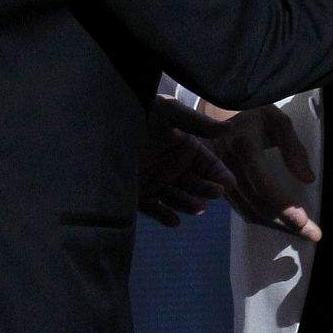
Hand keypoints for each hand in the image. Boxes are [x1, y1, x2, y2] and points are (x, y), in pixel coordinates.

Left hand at [138, 99, 236, 227]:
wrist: (103, 119)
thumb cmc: (140, 110)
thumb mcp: (170, 112)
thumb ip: (199, 124)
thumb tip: (229, 128)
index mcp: (184, 146)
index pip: (208, 164)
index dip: (219, 173)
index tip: (229, 183)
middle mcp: (173, 166)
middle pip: (196, 183)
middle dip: (207, 189)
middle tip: (216, 193)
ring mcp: (156, 180)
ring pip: (178, 197)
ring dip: (189, 203)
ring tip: (198, 208)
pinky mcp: (138, 193)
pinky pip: (154, 208)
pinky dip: (164, 216)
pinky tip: (174, 221)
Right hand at [203, 103, 321, 241]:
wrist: (216, 112)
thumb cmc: (252, 114)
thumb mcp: (277, 120)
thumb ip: (293, 148)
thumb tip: (308, 179)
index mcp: (243, 145)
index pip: (264, 185)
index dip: (284, 206)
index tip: (305, 223)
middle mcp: (226, 165)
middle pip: (257, 204)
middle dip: (287, 223)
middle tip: (313, 234)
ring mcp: (217, 179)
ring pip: (249, 212)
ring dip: (276, 226)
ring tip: (302, 231)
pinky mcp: (216, 187)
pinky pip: (241, 209)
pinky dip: (262, 219)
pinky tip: (280, 222)